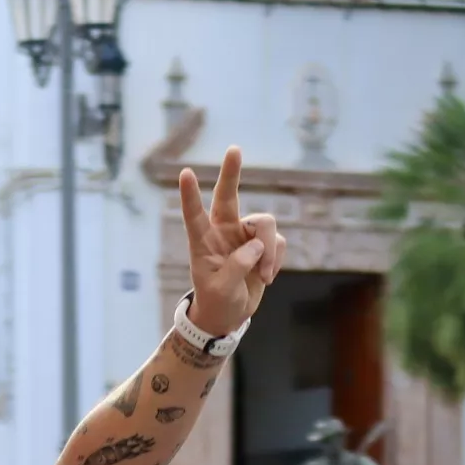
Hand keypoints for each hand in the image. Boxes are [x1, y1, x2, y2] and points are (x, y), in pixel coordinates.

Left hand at [182, 146, 285, 337]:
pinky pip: (278, 242)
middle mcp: (222, 232)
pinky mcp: (264, 243)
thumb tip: (256, 245)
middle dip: (232, 173)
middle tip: (234, 149)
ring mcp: (244, 235)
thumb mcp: (221, 290)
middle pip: (229, 196)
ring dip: (270, 251)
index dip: (190, 195)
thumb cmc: (216, 302)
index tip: (186, 173)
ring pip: (266, 225)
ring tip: (264, 275)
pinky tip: (267, 277)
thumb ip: (237, 267)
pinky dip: (276, 260)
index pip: (194, 215)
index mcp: (202, 242)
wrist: (229, 315)